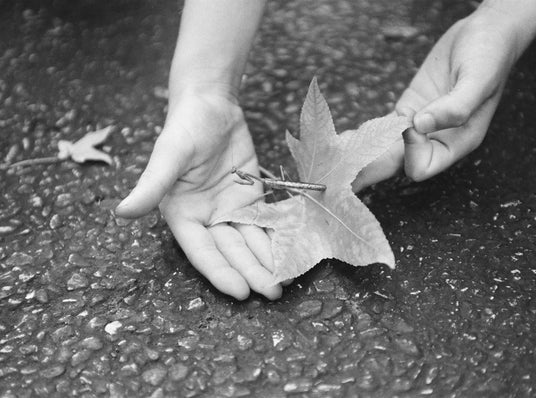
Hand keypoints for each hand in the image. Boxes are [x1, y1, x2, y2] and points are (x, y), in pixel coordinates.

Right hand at [116, 92, 281, 299]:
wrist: (212, 104)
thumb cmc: (185, 126)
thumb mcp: (168, 155)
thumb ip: (150, 185)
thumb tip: (121, 212)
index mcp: (182, 216)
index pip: (203, 251)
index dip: (221, 272)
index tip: (240, 292)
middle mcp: (206, 219)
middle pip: (231, 252)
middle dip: (251, 273)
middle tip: (273, 294)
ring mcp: (230, 211)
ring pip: (250, 243)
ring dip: (267, 262)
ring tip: (286, 282)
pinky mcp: (250, 199)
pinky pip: (264, 224)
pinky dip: (276, 240)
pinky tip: (292, 255)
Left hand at [354, 9, 520, 189]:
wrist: (485, 31)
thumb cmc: (490, 56)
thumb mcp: (478, 79)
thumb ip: (455, 107)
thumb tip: (421, 126)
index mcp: (457, 142)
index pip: (422, 166)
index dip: (410, 151)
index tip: (410, 124)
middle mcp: (437, 139)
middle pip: (399, 163)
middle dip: (373, 166)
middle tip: (344, 166)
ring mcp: (420, 124)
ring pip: (387, 148)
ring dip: (365, 151)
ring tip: (338, 155)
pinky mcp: (408, 108)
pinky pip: (384, 128)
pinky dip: (367, 132)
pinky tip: (345, 139)